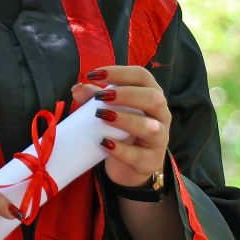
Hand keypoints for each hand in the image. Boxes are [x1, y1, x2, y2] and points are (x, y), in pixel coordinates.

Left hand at [71, 66, 170, 190]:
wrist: (130, 167)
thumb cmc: (121, 132)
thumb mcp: (109, 111)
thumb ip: (94, 98)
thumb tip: (77, 88)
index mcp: (152, 96)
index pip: (142, 76)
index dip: (119, 72)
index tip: (94, 75)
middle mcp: (161, 115)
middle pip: (153, 98)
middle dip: (126, 94)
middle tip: (101, 96)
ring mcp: (160, 139)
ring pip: (151, 127)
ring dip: (126, 120)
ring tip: (102, 116)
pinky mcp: (151, 161)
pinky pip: (138, 156)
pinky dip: (121, 150)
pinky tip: (105, 144)